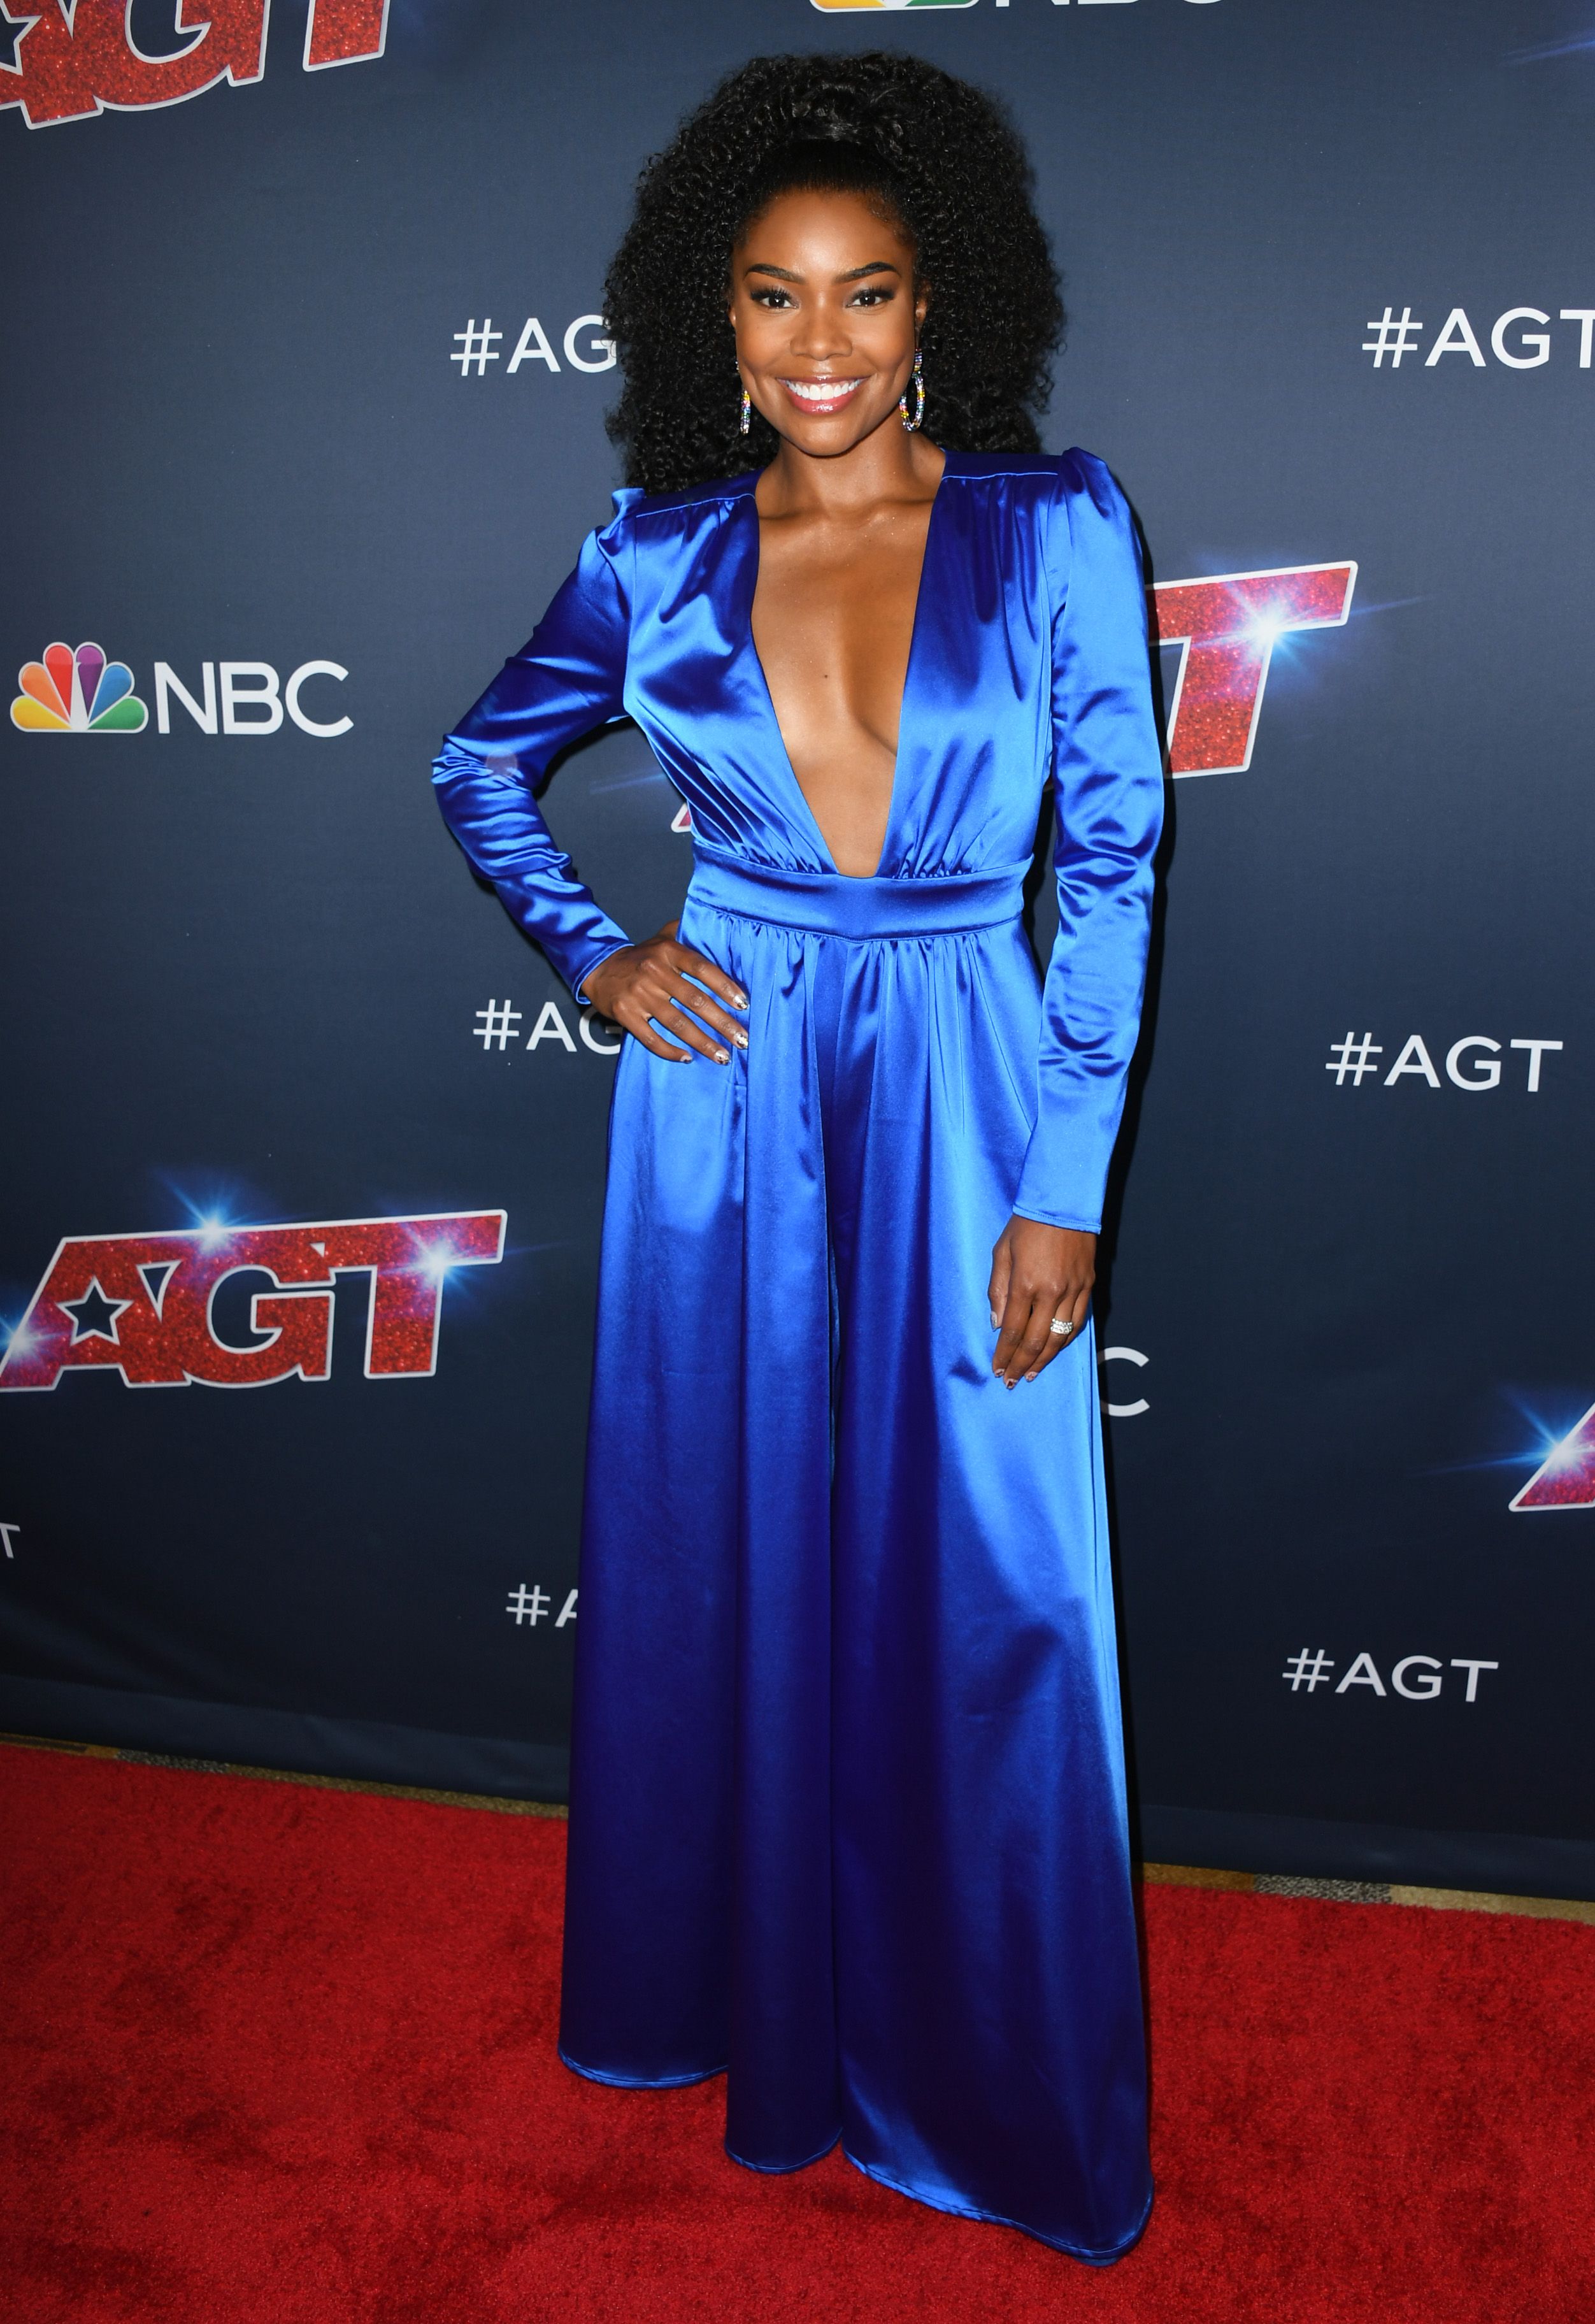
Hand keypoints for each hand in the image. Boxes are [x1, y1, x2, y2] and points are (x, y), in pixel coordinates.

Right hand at [582, 922, 747, 1063]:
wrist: (598, 967)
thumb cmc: (640, 956)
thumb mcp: (662, 937)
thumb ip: (688, 932)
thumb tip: (718, 928)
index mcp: (668, 951)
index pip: (703, 969)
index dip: (725, 987)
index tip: (744, 1005)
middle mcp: (654, 972)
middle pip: (695, 1001)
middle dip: (722, 1023)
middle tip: (742, 1040)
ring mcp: (639, 995)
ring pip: (678, 1023)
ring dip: (703, 1042)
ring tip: (723, 1056)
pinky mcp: (625, 1014)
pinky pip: (651, 1038)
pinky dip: (670, 1050)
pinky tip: (687, 1058)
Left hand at [987, 1217, 1094, 1387]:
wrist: (1063, 1202)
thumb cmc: (1026, 1225)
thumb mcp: (1001, 1253)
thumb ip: (997, 1291)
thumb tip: (998, 1325)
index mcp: (1025, 1284)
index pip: (1013, 1331)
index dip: (1005, 1354)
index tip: (998, 1370)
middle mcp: (1051, 1291)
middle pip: (1036, 1341)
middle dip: (1022, 1364)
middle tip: (1012, 1380)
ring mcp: (1073, 1290)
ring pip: (1060, 1336)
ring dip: (1045, 1359)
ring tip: (1032, 1373)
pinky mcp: (1088, 1285)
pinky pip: (1077, 1321)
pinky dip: (1065, 1339)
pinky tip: (1054, 1348)